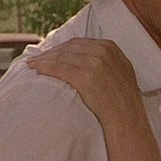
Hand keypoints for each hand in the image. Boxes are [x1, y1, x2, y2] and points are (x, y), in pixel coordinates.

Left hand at [27, 38, 142, 130]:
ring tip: (33, 64)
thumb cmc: (123, 99)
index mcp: (110, 47)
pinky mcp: (85, 77)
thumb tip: (84, 57)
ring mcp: (94, 64)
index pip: (78, 43)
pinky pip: (59, 69)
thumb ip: (106, 59)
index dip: (61, 47)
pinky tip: (36, 69)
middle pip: (68, 48)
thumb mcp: (121, 69)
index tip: (50, 53)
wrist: (127, 117)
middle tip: (37, 59)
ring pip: (61, 57)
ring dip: (44, 59)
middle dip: (50, 52)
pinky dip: (45, 68)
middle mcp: (102, 52)